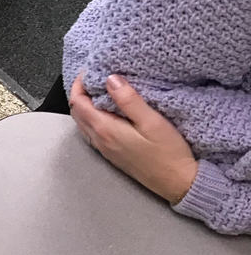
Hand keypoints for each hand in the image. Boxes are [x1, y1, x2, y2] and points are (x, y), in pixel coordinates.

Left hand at [69, 73, 197, 203]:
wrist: (178, 183)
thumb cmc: (168, 152)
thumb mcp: (151, 121)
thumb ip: (129, 100)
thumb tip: (110, 79)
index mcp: (105, 129)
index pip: (78, 102)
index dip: (79, 84)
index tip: (89, 71)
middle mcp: (99, 140)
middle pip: (76, 112)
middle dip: (80, 93)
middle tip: (93, 78)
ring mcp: (104, 149)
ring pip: (82, 123)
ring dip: (85, 106)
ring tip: (100, 91)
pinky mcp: (112, 154)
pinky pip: (92, 132)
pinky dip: (92, 118)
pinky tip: (107, 112)